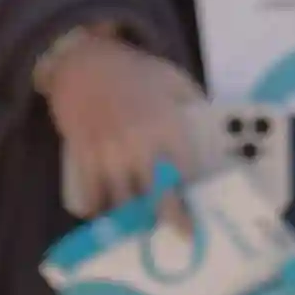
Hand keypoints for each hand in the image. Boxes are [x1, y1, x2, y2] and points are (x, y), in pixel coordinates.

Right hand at [41, 30, 212, 220]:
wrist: (84, 60)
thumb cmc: (135, 70)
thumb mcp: (175, 80)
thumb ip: (194, 105)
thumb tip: (212, 128)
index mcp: (166, 126)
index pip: (182, 174)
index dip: (189, 202)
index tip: (194, 224)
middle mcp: (137, 145)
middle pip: (152, 196)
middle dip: (166, 219)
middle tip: (176, 234)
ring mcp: (107, 152)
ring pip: (120, 201)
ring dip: (131, 219)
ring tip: (141, 228)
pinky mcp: (82, 155)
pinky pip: (91, 194)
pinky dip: (98, 210)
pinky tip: (107, 215)